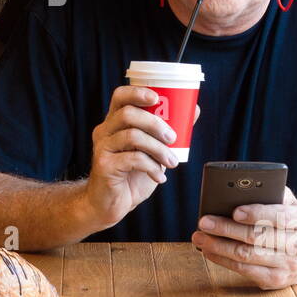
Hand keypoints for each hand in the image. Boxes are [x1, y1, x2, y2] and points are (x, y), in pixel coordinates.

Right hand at [83, 87, 199, 229]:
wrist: (109, 203)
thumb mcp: (152, 151)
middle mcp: (104, 131)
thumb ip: (168, 131)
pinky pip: (132, 159)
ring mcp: (102, 148)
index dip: (137, 92)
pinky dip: (151, 167)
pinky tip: (159, 177)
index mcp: (114, 122)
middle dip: (155, 123)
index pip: (120, 96)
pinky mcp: (104, 166)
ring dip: (158, 149)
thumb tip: (194, 110)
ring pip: (132, 136)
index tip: (157, 99)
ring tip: (171, 162)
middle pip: (128, 114)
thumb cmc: (131, 174)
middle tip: (172, 138)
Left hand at [191, 186, 296, 288]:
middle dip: (226, 229)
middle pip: (257, 238)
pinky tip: (209, 251)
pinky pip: (244, 271)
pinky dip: (223, 260)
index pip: (280, 217)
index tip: (235, 211)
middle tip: (204, 221)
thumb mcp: (294, 204)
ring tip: (199, 237)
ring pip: (247, 256)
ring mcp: (287, 266)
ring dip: (218, 247)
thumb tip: (240, 189)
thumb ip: (273, 193)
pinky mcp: (275, 280)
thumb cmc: (296, 222)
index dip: (256, 214)